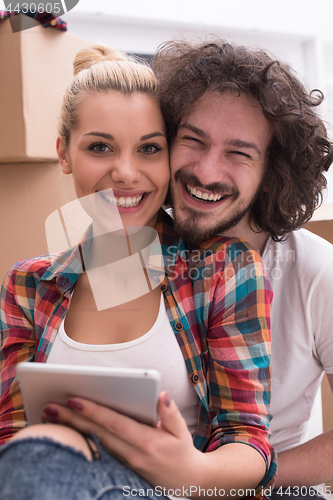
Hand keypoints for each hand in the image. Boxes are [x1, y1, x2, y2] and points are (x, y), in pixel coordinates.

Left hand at [42, 392, 206, 490]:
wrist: (187, 482)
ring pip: (94, 443)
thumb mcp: (181, 432)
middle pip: (97, 433)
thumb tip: (162, 395)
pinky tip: (68, 430)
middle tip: (50, 406)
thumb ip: (170, 413)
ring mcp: (124, 464)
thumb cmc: (182, 452)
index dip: (94, 411)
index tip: (74, 399)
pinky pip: (98, 451)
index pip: (114, 423)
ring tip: (51, 415)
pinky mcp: (120, 468)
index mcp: (147, 442)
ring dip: (72, 429)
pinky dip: (81, 439)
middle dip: (72, 418)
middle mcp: (132, 454)